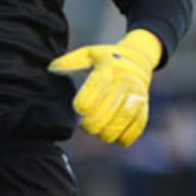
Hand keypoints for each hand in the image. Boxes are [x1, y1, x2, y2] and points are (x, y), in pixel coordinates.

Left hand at [48, 29, 161, 145]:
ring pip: (127, 114)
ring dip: (114, 128)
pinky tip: (119, 141)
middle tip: (85, 128)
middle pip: (113, 103)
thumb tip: (51, 69)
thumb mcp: (88, 53)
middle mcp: (125, 81)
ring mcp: (137, 93)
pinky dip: (132, 133)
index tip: (79, 109)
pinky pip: (141, 120)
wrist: (138, 59)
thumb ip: (70, 62)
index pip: (99, 84)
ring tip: (101, 136)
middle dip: (99, 119)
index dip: (89, 98)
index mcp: (109, 68)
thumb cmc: (106, 58)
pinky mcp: (144, 104)